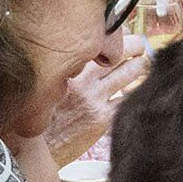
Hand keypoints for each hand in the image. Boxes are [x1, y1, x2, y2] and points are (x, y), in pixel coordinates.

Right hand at [46, 34, 147, 165]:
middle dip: (136, 45)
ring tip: (142, 63)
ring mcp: (96, 100)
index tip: (121, 33)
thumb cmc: (44, 113)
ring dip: (140, 66)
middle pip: (120, 52)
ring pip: (130, 73)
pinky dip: (134, 91)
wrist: (40, 148)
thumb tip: (91, 52)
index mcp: (69, 69)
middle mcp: (84, 81)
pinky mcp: (105, 119)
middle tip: (140, 46)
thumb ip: (71, 68)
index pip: (99, 42)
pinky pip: (127, 98)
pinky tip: (136, 89)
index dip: (114, 35)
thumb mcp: (52, 83)